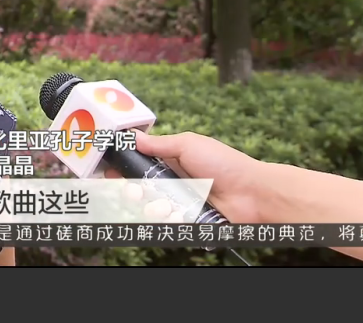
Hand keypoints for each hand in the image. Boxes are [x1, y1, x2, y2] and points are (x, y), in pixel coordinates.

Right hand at [104, 130, 266, 223]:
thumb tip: (133, 137)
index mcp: (169, 163)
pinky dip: (169, 221)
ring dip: (153, 209)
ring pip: (150, 211)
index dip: (122, 171)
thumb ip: (159, 144)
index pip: (137, 168)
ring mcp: (179, 204)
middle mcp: (172, 184)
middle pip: (138, 192)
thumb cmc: (224, 163)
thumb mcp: (189, 145)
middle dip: (132, 193)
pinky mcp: (187, 222)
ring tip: (166, 206)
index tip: (109, 173)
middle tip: (135, 193)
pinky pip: (167, 225)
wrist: (253, 194)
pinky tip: (179, 215)